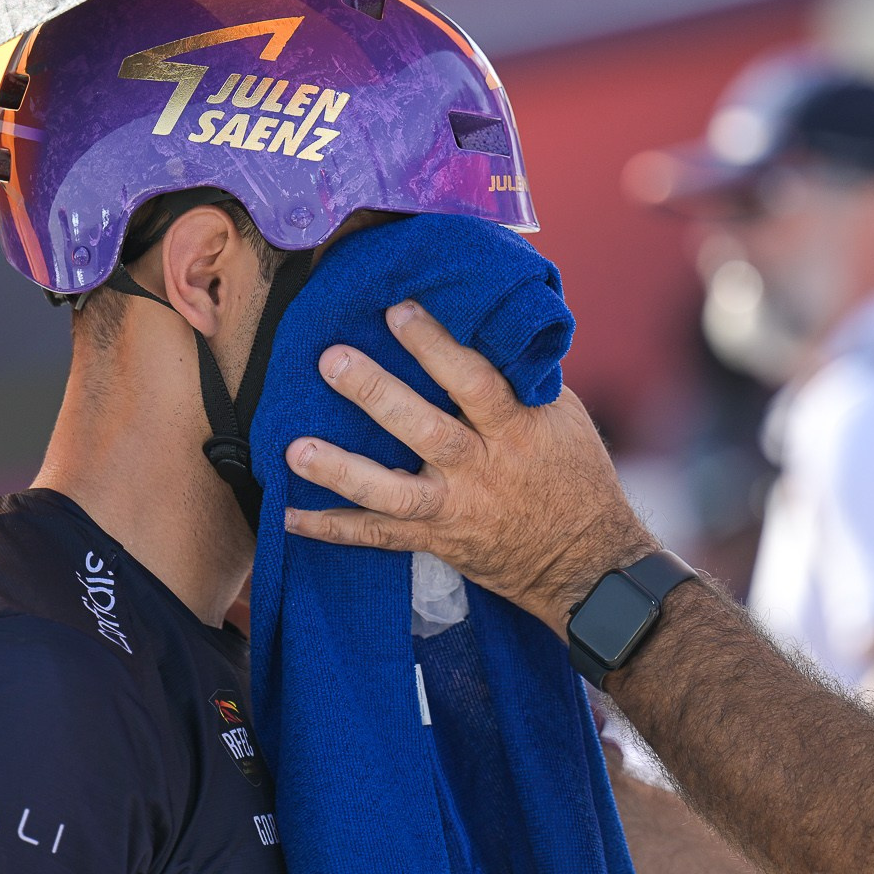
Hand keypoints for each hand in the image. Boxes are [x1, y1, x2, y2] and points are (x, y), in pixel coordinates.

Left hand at [283, 300, 657, 633]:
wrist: (586, 564)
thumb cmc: (574, 474)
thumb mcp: (561, 418)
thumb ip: (517, 380)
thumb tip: (478, 323)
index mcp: (515, 430)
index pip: (475, 381)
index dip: (436, 346)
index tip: (398, 309)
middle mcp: (481, 469)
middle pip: (425, 430)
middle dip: (376, 395)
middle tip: (331, 360)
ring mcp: (455, 509)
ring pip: (393, 492)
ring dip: (341, 471)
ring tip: (294, 449)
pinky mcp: (436, 540)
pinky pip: (378, 537)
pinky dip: (332, 528)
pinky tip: (287, 515)